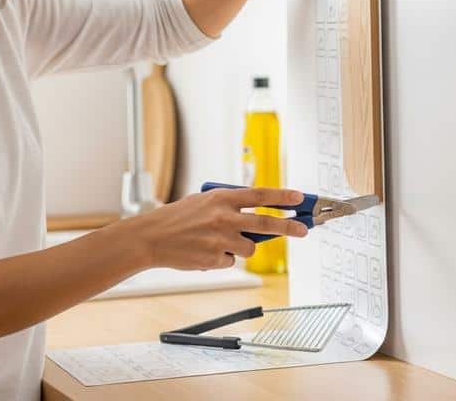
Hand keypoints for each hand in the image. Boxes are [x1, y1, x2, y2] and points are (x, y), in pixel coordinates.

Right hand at [120, 186, 309, 270]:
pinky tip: (204, 252)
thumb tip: (261, 219)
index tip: (300, 198)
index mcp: (222, 198)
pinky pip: (230, 261)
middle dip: (289, 226)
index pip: (260, 195)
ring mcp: (220, 239)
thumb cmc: (179, 219)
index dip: (283, 196)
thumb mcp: (205, 202)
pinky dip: (222, 258)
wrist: (150, 238)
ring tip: (218, 241)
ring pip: (249, 247)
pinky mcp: (214, 258)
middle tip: (304, 230)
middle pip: (266, 223)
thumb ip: (231, 207)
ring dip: (241, 247)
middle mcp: (223, 217)